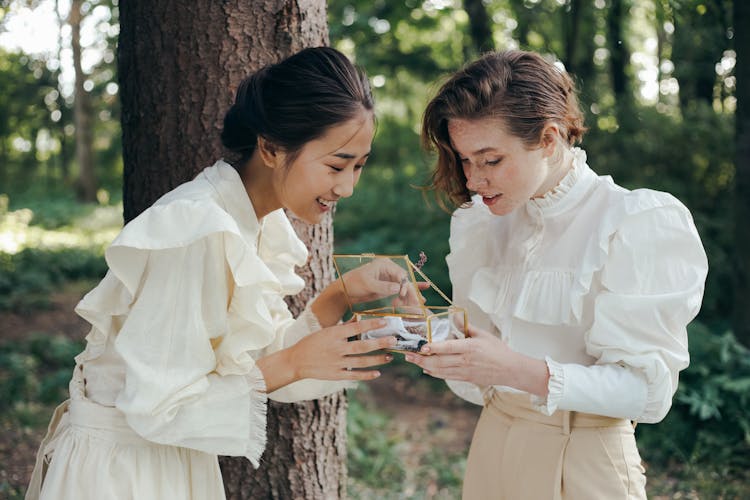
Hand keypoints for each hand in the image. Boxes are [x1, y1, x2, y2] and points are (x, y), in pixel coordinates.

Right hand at [288, 318, 397, 380]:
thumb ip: (343, 327)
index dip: (371, 325)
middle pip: (362, 346)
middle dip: (379, 343)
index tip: (385, 322)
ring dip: (377, 359)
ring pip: (361, 361)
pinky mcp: (336, 375)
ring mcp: (336, 363)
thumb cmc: (312, 343)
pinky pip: (354, 375)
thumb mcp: (325, 331)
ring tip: (389, 356)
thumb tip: (358, 319)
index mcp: (333, 335)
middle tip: (393, 340)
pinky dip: (366, 375)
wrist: (296, 361)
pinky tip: (377, 373)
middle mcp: (336, 348)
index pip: (356, 328)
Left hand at [341, 257, 426, 305]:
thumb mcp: (367, 284)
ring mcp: (389, 281)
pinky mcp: (387, 289)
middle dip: (411, 293)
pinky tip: (419, 300)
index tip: (403, 294)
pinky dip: (406, 298)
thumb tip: (398, 288)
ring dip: (410, 298)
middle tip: (419, 303)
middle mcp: (389, 271)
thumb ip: (382, 286)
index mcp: (385, 265)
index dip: (404, 284)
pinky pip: (400, 293)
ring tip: (418, 307)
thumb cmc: (352, 283)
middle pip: (404, 282)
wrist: (344, 292)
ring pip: (404, 289)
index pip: (400, 274)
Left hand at [402, 323, 549, 395]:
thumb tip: (452, 317)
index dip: (433, 348)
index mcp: (470, 347)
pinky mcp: (465, 378)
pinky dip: (435, 373)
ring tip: (413, 361)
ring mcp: (464, 371)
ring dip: (424, 366)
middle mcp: (465, 361)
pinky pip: (446, 376)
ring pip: (440, 370)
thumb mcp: (483, 334)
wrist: (510, 369)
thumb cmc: (497, 350)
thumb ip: (465, 327)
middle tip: (408, 355)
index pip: (448, 347)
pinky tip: (426, 369)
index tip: (421, 346)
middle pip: (439, 361)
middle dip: (421, 359)